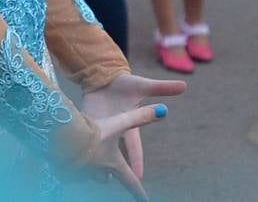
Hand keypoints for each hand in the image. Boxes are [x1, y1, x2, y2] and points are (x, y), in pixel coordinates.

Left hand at [81, 73, 186, 198]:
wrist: (103, 76)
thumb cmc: (124, 84)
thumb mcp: (142, 85)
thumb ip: (161, 88)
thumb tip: (184, 85)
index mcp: (128, 124)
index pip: (134, 147)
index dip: (136, 161)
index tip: (138, 177)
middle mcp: (113, 128)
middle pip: (114, 152)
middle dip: (113, 168)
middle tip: (110, 181)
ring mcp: (98, 125)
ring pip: (96, 147)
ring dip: (93, 159)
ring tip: (91, 175)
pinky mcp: (84, 119)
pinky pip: (81, 134)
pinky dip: (78, 143)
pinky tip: (73, 154)